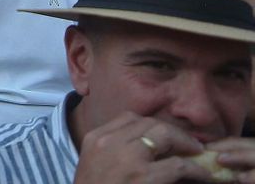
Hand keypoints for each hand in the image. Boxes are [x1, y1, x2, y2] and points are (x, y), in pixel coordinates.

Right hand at [73, 112, 215, 183]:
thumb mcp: (92, 164)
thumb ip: (111, 151)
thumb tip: (145, 149)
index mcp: (95, 138)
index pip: (128, 118)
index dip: (151, 125)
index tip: (163, 137)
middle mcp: (110, 142)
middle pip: (148, 123)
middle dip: (172, 132)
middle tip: (188, 145)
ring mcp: (128, 158)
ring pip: (165, 135)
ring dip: (186, 143)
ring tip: (197, 154)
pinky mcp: (144, 177)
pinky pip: (178, 165)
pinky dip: (195, 169)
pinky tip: (202, 175)